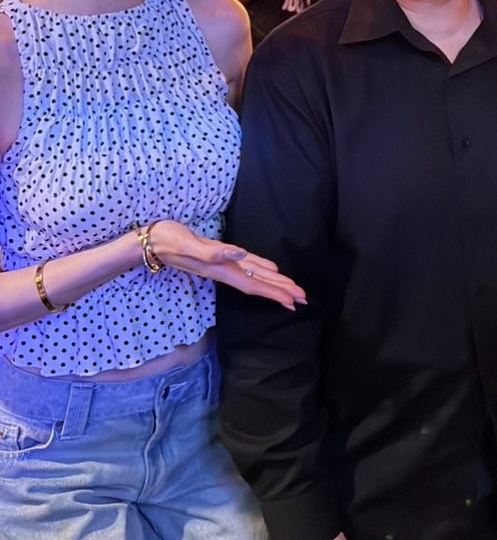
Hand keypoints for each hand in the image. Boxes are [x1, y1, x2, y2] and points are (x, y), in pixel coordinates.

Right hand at [145, 221, 306, 309]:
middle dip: (281, 291)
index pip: (253, 284)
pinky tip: (269, 270)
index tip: (294, 300)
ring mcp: (220, 263)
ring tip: (292, 290)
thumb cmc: (166, 239)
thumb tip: (238, 253)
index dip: (274, 292)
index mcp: (219, 269)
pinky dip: (260, 269)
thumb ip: (212, 251)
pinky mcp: (217, 255)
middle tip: (304, 299)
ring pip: (253, 276)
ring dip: (273, 283)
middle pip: (257, 283)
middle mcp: (223, 269)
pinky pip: (244, 265)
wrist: (149, 240)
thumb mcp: (187, 244)